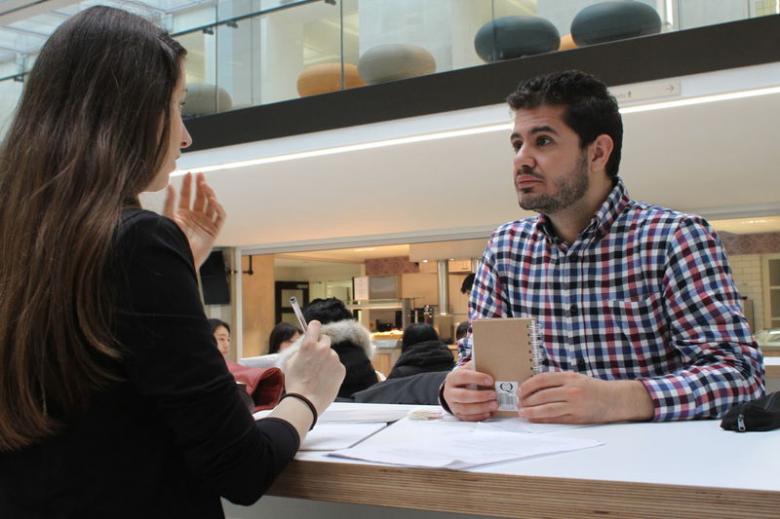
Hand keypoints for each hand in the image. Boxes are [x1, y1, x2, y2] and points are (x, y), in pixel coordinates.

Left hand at [163, 172, 225, 267]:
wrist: (179, 257)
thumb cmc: (171, 240)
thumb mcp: (167, 218)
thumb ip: (169, 202)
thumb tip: (170, 186)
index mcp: (183, 214)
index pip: (186, 196)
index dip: (188, 185)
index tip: (189, 173)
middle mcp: (195, 217)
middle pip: (200, 198)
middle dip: (200, 185)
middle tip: (200, 175)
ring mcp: (205, 223)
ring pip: (210, 204)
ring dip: (209, 194)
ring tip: (205, 186)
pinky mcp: (214, 230)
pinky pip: (219, 216)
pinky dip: (218, 207)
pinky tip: (212, 200)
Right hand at [283, 321, 344, 415]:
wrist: (305, 402)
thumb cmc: (295, 384)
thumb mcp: (291, 362)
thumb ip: (300, 350)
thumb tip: (305, 345)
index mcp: (309, 345)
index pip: (315, 325)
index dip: (314, 328)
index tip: (313, 332)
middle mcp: (323, 348)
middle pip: (325, 339)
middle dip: (321, 346)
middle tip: (315, 358)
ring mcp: (334, 359)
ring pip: (332, 354)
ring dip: (327, 359)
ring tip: (319, 374)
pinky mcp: (341, 369)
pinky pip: (337, 365)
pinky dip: (332, 370)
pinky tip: (325, 379)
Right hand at [442, 361, 496, 420]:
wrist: (454, 388)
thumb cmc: (465, 378)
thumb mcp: (468, 370)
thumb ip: (477, 367)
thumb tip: (494, 365)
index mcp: (452, 378)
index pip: (463, 376)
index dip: (477, 378)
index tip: (490, 380)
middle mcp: (450, 392)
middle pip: (463, 396)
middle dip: (480, 396)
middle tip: (494, 395)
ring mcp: (452, 404)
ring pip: (465, 409)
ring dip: (481, 408)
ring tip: (494, 405)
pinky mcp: (457, 414)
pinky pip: (467, 418)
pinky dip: (479, 416)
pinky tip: (488, 413)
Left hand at [518, 372, 653, 423]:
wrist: (615, 399)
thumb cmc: (593, 388)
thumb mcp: (576, 378)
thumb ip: (558, 381)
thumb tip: (534, 388)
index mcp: (569, 377)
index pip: (542, 380)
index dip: (528, 385)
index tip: (519, 390)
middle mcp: (571, 390)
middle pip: (542, 395)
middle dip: (527, 400)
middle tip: (518, 403)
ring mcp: (575, 405)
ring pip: (547, 409)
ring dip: (532, 412)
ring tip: (522, 413)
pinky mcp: (578, 418)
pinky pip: (557, 419)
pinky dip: (544, 420)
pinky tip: (535, 419)